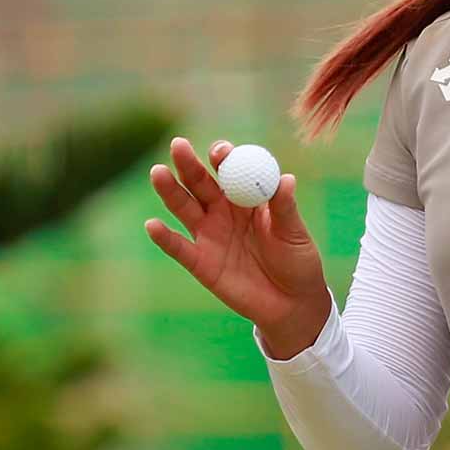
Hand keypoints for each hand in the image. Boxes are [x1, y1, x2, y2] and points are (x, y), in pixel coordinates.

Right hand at [144, 137, 327, 341]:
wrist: (292, 303)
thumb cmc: (297, 260)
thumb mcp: (294, 232)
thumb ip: (285, 207)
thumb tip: (285, 179)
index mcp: (247, 198)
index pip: (231, 171)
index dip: (223, 158)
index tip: (220, 151)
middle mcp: (223, 212)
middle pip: (201, 184)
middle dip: (189, 164)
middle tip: (178, 145)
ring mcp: (209, 235)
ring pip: (185, 208)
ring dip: (170, 191)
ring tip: (158, 172)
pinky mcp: (200, 262)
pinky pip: (179, 248)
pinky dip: (165, 238)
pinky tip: (153, 225)